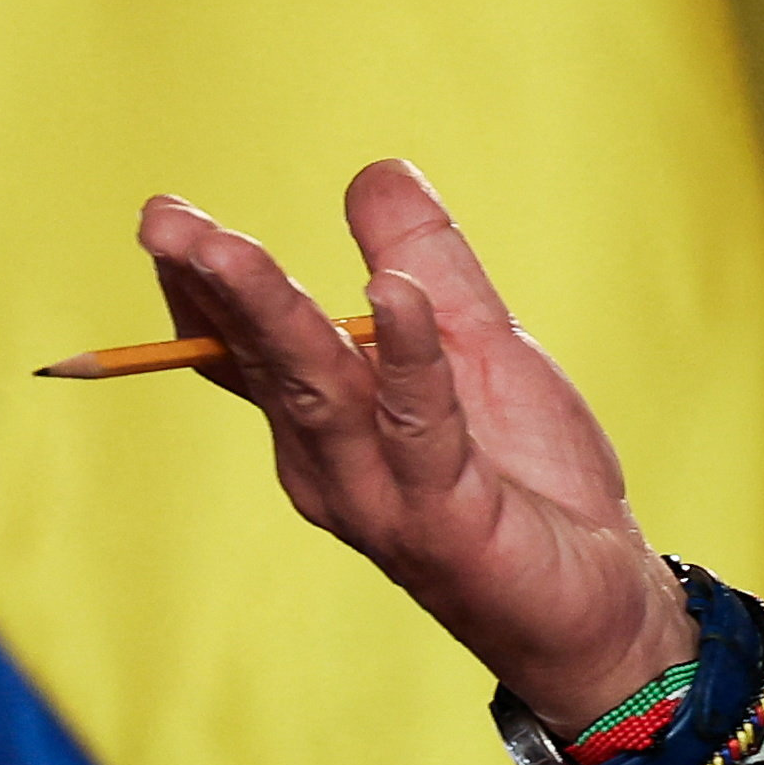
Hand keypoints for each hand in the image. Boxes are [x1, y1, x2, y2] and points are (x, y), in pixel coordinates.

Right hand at [135, 161, 691, 729]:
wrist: (601, 594)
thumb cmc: (526, 479)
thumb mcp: (480, 346)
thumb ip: (429, 263)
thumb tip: (375, 170)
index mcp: (325, 421)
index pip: (245, 349)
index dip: (205, 287)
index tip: (164, 219)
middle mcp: (331, 462)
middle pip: (264, 360)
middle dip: (215, 288)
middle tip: (162, 222)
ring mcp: (380, 494)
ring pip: (316, 390)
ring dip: (271, 316)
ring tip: (227, 247)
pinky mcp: (444, 519)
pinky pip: (421, 428)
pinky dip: (409, 358)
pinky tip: (395, 297)